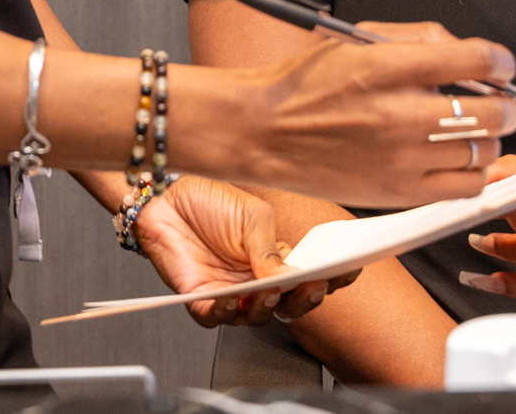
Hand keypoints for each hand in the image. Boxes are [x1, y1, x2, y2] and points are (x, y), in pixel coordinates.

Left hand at [131, 176, 361, 326]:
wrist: (167, 198)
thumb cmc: (211, 202)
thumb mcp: (251, 216)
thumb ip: (269, 249)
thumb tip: (289, 276)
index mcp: (277, 260)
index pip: (310, 277)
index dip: (332, 279)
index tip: (348, 271)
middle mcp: (257, 282)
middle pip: (289, 306)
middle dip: (304, 300)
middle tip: (312, 286)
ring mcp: (231, 293)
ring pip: (256, 317)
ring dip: (265, 308)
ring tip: (268, 292)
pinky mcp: (200, 300)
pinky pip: (216, 318)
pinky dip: (226, 312)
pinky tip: (231, 298)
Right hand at [221, 21, 515, 207]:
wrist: (261, 132)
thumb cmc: (306, 84)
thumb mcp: (355, 40)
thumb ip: (417, 39)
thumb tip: (468, 53)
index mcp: (386, 67)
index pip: (475, 59)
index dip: (500, 60)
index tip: (500, 65)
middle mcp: (398, 115)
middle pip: (490, 112)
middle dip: (505, 103)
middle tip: (498, 100)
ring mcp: (400, 159)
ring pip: (483, 152)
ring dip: (489, 138)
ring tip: (473, 131)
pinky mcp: (398, 193)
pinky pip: (464, 188)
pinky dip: (473, 172)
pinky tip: (457, 159)